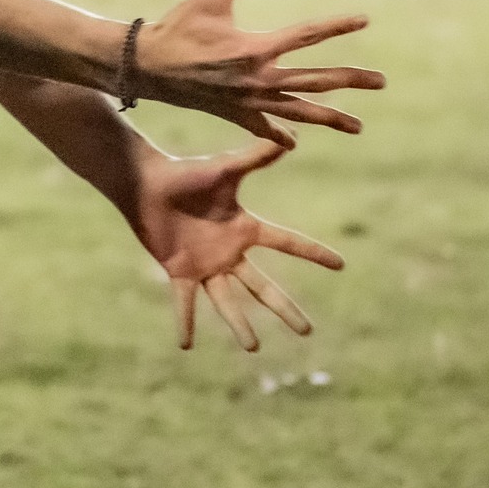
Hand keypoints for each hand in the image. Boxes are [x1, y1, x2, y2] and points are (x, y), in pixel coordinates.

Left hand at [133, 139, 343, 349]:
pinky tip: (186, 345)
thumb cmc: (186, 173)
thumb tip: (289, 139)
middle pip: (264, 286)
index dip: (313, 253)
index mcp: (245, 228)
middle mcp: (230, 252)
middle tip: (308, 332)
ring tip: (253, 348)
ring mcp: (205, 265)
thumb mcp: (225, 168)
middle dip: (285, 309)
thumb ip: (256, 156)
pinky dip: (184, 322)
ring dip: (240, 325)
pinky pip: (184, 302)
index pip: (287, 243)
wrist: (147, 183)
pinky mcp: (179, 271)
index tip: (341, 264)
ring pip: (228, 301)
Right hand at [135, 0, 381, 144]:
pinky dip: (279, 135)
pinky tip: (294, 144)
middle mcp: (259, 78)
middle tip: (381, 82)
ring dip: (330, 118)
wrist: (147, 67)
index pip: (307, 35)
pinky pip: (263, 127)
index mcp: (256, 48)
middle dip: (351, 80)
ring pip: (298, 111)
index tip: (364, 20)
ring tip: (358, 126)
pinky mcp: (234, 113)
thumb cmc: (178, 28)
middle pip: (315, 80)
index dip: (337, 26)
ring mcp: (249, 100)